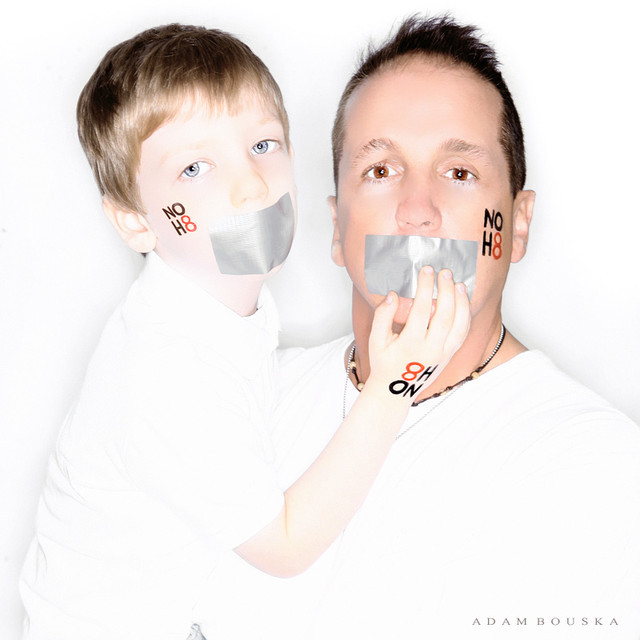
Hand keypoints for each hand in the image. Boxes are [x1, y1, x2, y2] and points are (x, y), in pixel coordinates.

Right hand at [367, 266, 469, 400]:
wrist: (396, 391)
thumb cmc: (383, 363)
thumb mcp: (376, 340)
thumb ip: (382, 316)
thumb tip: (393, 295)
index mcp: (410, 345)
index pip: (420, 311)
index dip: (424, 288)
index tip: (425, 270)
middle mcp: (430, 350)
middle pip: (444, 316)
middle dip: (446, 290)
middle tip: (445, 272)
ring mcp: (443, 354)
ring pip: (459, 325)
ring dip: (461, 302)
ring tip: (458, 283)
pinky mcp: (450, 355)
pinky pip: (463, 334)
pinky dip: (466, 316)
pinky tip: (463, 301)